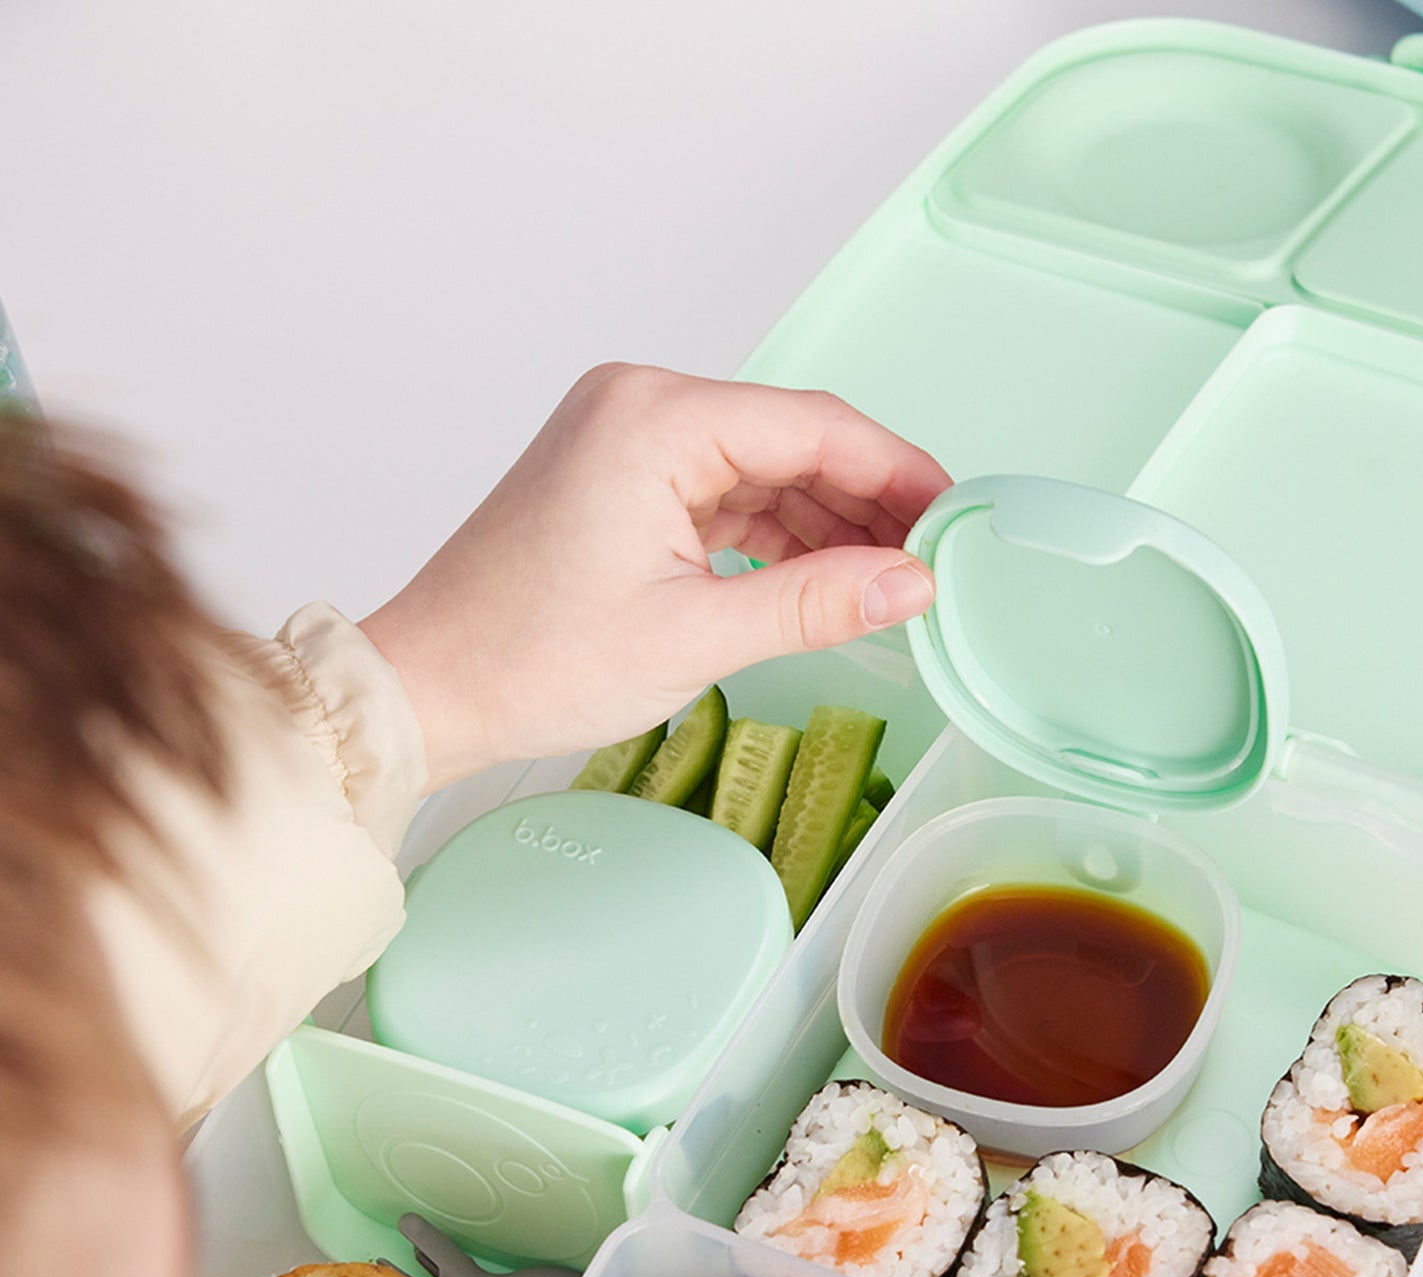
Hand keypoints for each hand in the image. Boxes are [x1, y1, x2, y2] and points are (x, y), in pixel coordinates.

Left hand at [359, 364, 950, 790]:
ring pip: (764, 467)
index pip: (815, 427)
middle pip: (794, 440)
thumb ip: (818, 604)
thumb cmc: (529, 659)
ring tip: (885, 585)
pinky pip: (725, 491)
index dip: (899, 474)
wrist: (430, 687)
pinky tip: (820, 579)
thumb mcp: (696, 636)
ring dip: (826, 524)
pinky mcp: (621, 476)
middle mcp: (640, 405)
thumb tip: (912, 584)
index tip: (955, 520)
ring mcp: (627, 438)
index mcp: (655, 419)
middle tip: (931, 565)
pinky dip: (776, 534)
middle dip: (868, 502)